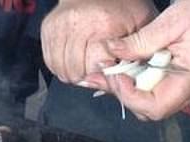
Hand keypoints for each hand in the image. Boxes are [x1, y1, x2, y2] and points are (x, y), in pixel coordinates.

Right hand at [41, 0, 157, 83]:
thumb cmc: (123, 8)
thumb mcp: (140, 29)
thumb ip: (134, 57)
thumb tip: (117, 85)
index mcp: (103, 24)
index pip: (96, 69)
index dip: (104, 77)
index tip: (111, 70)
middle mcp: (76, 23)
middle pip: (76, 72)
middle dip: (88, 77)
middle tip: (98, 68)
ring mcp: (59, 25)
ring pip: (61, 70)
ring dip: (73, 73)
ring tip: (86, 64)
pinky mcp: (48, 28)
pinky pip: (50, 62)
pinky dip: (61, 66)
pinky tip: (74, 58)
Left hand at [104, 0, 189, 119]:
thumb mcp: (174, 21)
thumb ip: (142, 40)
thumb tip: (112, 50)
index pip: (154, 108)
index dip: (130, 97)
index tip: (116, 76)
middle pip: (149, 110)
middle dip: (123, 94)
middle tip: (103, 74)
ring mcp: (188, 91)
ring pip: (151, 103)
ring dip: (129, 89)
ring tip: (111, 70)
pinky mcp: (184, 84)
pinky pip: (158, 91)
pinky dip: (140, 82)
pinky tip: (127, 69)